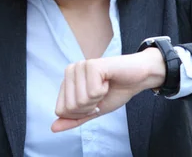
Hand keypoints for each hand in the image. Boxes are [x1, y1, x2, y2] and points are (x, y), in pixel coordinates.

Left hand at [51, 48, 165, 132]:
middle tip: (101, 93)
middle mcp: (71, 70)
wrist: (138, 78)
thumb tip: (53, 128)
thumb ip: (74, 119)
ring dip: (97, 99)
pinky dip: (104, 92)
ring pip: (80, 100)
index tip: (94, 101)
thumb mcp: (93, 110)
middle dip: (89, 107)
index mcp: (67, 80)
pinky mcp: (92, 65)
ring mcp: (81, 66)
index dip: (81, 113)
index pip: (61, 110)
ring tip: (105, 86)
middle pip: (70, 107)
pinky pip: (92, 92)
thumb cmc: (116, 90)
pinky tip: (109, 81)